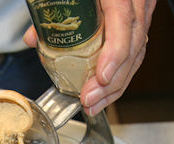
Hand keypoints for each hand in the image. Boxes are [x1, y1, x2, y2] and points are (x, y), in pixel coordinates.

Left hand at [24, 0, 155, 115]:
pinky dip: (120, 75)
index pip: (124, 23)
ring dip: (116, 85)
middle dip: (112, 82)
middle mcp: (136, 0)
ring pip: (137, 54)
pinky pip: (135, 52)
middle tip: (90, 100)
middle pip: (134, 47)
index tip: (101, 78)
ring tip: (94, 104)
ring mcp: (142, 11)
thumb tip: (31, 39)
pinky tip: (105, 92)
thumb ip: (48, 7)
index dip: (115, 54)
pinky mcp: (139, 21)